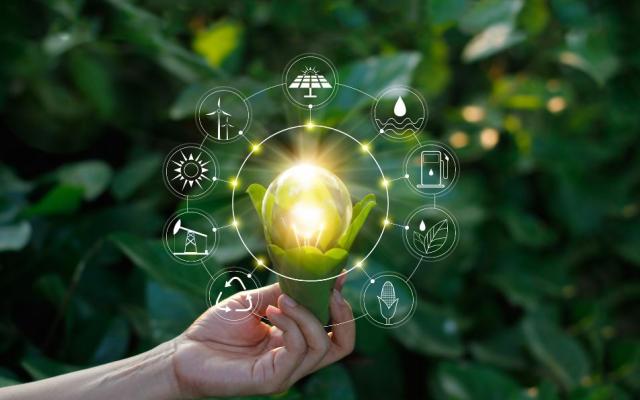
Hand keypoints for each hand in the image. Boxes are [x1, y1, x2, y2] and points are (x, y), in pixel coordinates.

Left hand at [171, 276, 354, 397]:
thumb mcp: (255, 302)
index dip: (340, 302)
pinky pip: (297, 350)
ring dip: (306, 314)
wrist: (184, 353)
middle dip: (343, 314)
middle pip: (342, 345)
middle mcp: (296, 359)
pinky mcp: (273, 379)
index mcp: (295, 341)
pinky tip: (272, 312)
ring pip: (322, 344)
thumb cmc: (217, 329)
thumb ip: (282, 293)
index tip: (339, 275)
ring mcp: (287, 371)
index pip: (333, 329)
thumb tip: (310, 274)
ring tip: (282, 299)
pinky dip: (291, 325)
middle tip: (331, 290)